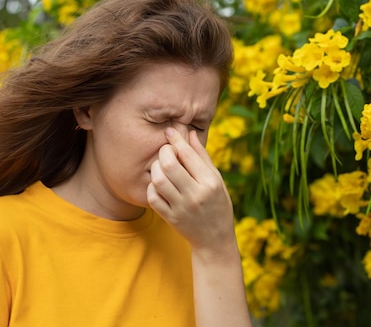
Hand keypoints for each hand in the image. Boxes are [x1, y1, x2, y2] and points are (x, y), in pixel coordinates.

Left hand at [147, 127, 235, 255]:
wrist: (214, 239)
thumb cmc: (218, 204)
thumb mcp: (217, 179)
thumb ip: (202, 157)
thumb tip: (190, 133)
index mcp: (210, 182)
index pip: (188, 155)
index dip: (176, 139)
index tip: (170, 131)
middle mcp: (196, 195)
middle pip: (169, 165)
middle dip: (164, 152)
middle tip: (166, 151)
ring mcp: (181, 208)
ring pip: (158, 180)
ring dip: (156, 168)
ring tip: (162, 166)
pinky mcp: (170, 218)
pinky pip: (153, 197)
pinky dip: (152, 186)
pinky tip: (159, 183)